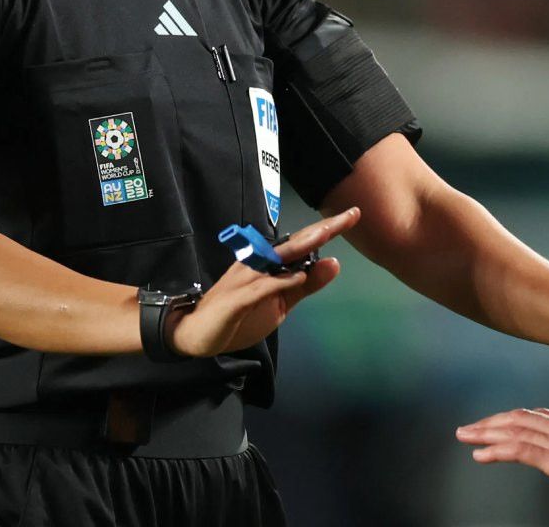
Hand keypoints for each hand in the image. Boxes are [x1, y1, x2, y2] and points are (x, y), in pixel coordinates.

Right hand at [170, 207, 359, 356]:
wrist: (194, 333)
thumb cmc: (238, 315)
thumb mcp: (280, 303)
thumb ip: (305, 285)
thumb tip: (334, 263)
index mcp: (269, 264)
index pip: (303, 244)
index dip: (328, 230)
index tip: (354, 215)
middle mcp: (258, 264)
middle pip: (295, 244)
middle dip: (323, 229)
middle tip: (351, 215)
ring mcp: (246, 279)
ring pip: (279, 259)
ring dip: (304, 246)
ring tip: (329, 233)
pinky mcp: (236, 298)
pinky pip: (261, 287)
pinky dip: (279, 281)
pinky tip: (298, 276)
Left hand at [456, 408, 548, 502]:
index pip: (537, 417)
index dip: (512, 419)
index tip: (497, 422)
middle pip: (519, 419)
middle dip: (491, 422)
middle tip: (469, 428)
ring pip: (514, 430)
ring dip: (485, 432)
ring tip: (465, 436)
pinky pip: (519, 450)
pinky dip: (496, 450)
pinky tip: (480, 454)